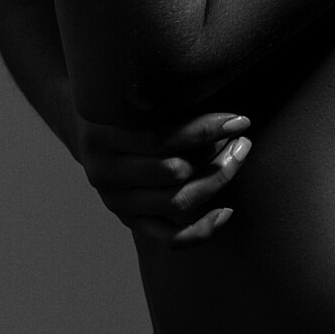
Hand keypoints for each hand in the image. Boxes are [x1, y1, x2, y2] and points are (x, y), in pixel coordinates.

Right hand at [74, 109, 251, 247]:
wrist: (91, 132)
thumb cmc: (125, 105)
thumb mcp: (132, 95)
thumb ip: (164, 98)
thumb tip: (220, 98)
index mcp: (101, 136)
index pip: (161, 138)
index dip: (206, 130)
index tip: (240, 120)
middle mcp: (104, 173)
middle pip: (173, 173)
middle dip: (216, 157)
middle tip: (243, 140)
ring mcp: (116, 202)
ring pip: (176, 203)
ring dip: (216, 182)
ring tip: (238, 157)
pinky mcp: (130, 221)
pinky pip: (169, 238)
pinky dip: (200, 231)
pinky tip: (227, 212)